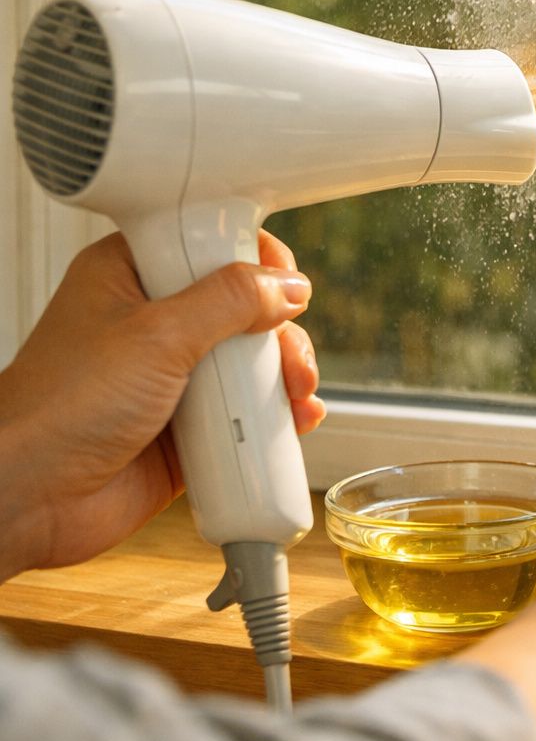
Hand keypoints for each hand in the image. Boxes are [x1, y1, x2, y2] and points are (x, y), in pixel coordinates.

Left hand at [0, 231, 323, 579]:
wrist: (33, 497)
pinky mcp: (191, 427)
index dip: (251, 255)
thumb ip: (228, 301)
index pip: (204, 243)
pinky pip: (250, 412)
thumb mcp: (155, 335)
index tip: (282, 277)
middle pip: (244, 305)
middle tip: (289, 354)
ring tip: (296, 394)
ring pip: (253, 360)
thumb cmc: (61, 408)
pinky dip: (279, 415)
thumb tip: (287, 285)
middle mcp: (155, 324)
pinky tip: (295, 419)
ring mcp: (174, 376)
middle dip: (280, 329)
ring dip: (287, 374)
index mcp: (130, 279)